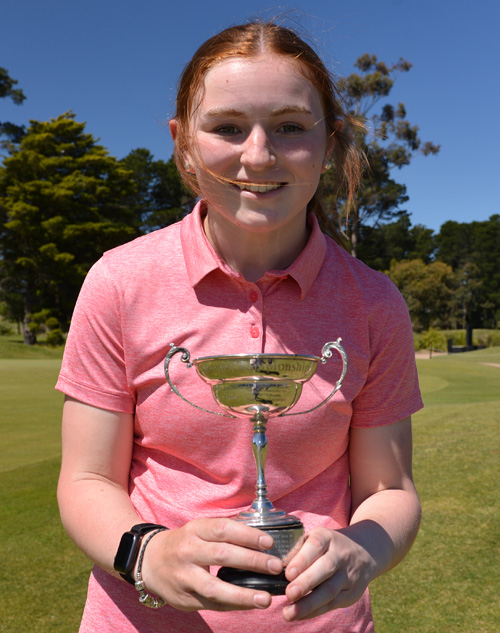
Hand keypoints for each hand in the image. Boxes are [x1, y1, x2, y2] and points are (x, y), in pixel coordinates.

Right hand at [139, 518, 282, 611]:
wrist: (149, 561)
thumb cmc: (185, 542)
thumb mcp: (200, 530)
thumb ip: (225, 533)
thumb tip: (262, 538)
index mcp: (195, 530)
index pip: (223, 529)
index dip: (247, 535)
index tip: (269, 542)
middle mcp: (188, 551)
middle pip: (222, 555)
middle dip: (252, 561)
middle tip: (275, 566)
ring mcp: (184, 577)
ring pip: (214, 587)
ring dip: (243, 594)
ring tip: (265, 598)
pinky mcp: (184, 599)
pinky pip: (211, 604)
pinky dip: (233, 605)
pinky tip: (249, 605)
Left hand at [282, 526, 375, 620]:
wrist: (364, 552)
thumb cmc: (328, 546)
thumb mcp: (317, 538)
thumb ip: (299, 550)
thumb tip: (277, 567)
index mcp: (328, 537)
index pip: (316, 545)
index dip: (302, 559)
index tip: (288, 573)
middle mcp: (341, 555)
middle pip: (325, 568)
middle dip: (306, 582)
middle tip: (289, 594)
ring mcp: (348, 575)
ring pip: (330, 590)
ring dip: (309, 604)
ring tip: (289, 613)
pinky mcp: (351, 593)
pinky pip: (332, 604)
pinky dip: (315, 611)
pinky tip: (299, 615)